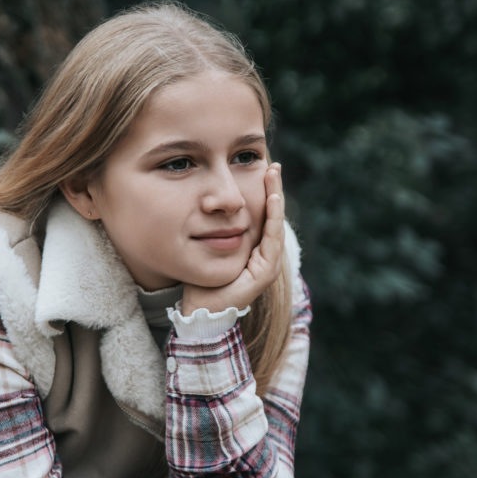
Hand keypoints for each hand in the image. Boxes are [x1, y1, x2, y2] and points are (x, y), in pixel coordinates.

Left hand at [181, 163, 284, 315]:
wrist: (200, 311)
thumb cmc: (200, 281)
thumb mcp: (206, 246)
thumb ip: (211, 229)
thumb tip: (204, 204)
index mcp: (253, 250)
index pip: (263, 216)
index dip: (265, 194)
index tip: (264, 170)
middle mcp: (264, 256)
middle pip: (273, 217)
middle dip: (274, 190)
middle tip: (274, 166)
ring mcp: (267, 264)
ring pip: (275, 224)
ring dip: (276, 199)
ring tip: (274, 177)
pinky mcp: (265, 272)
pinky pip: (271, 240)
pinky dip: (273, 218)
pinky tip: (272, 200)